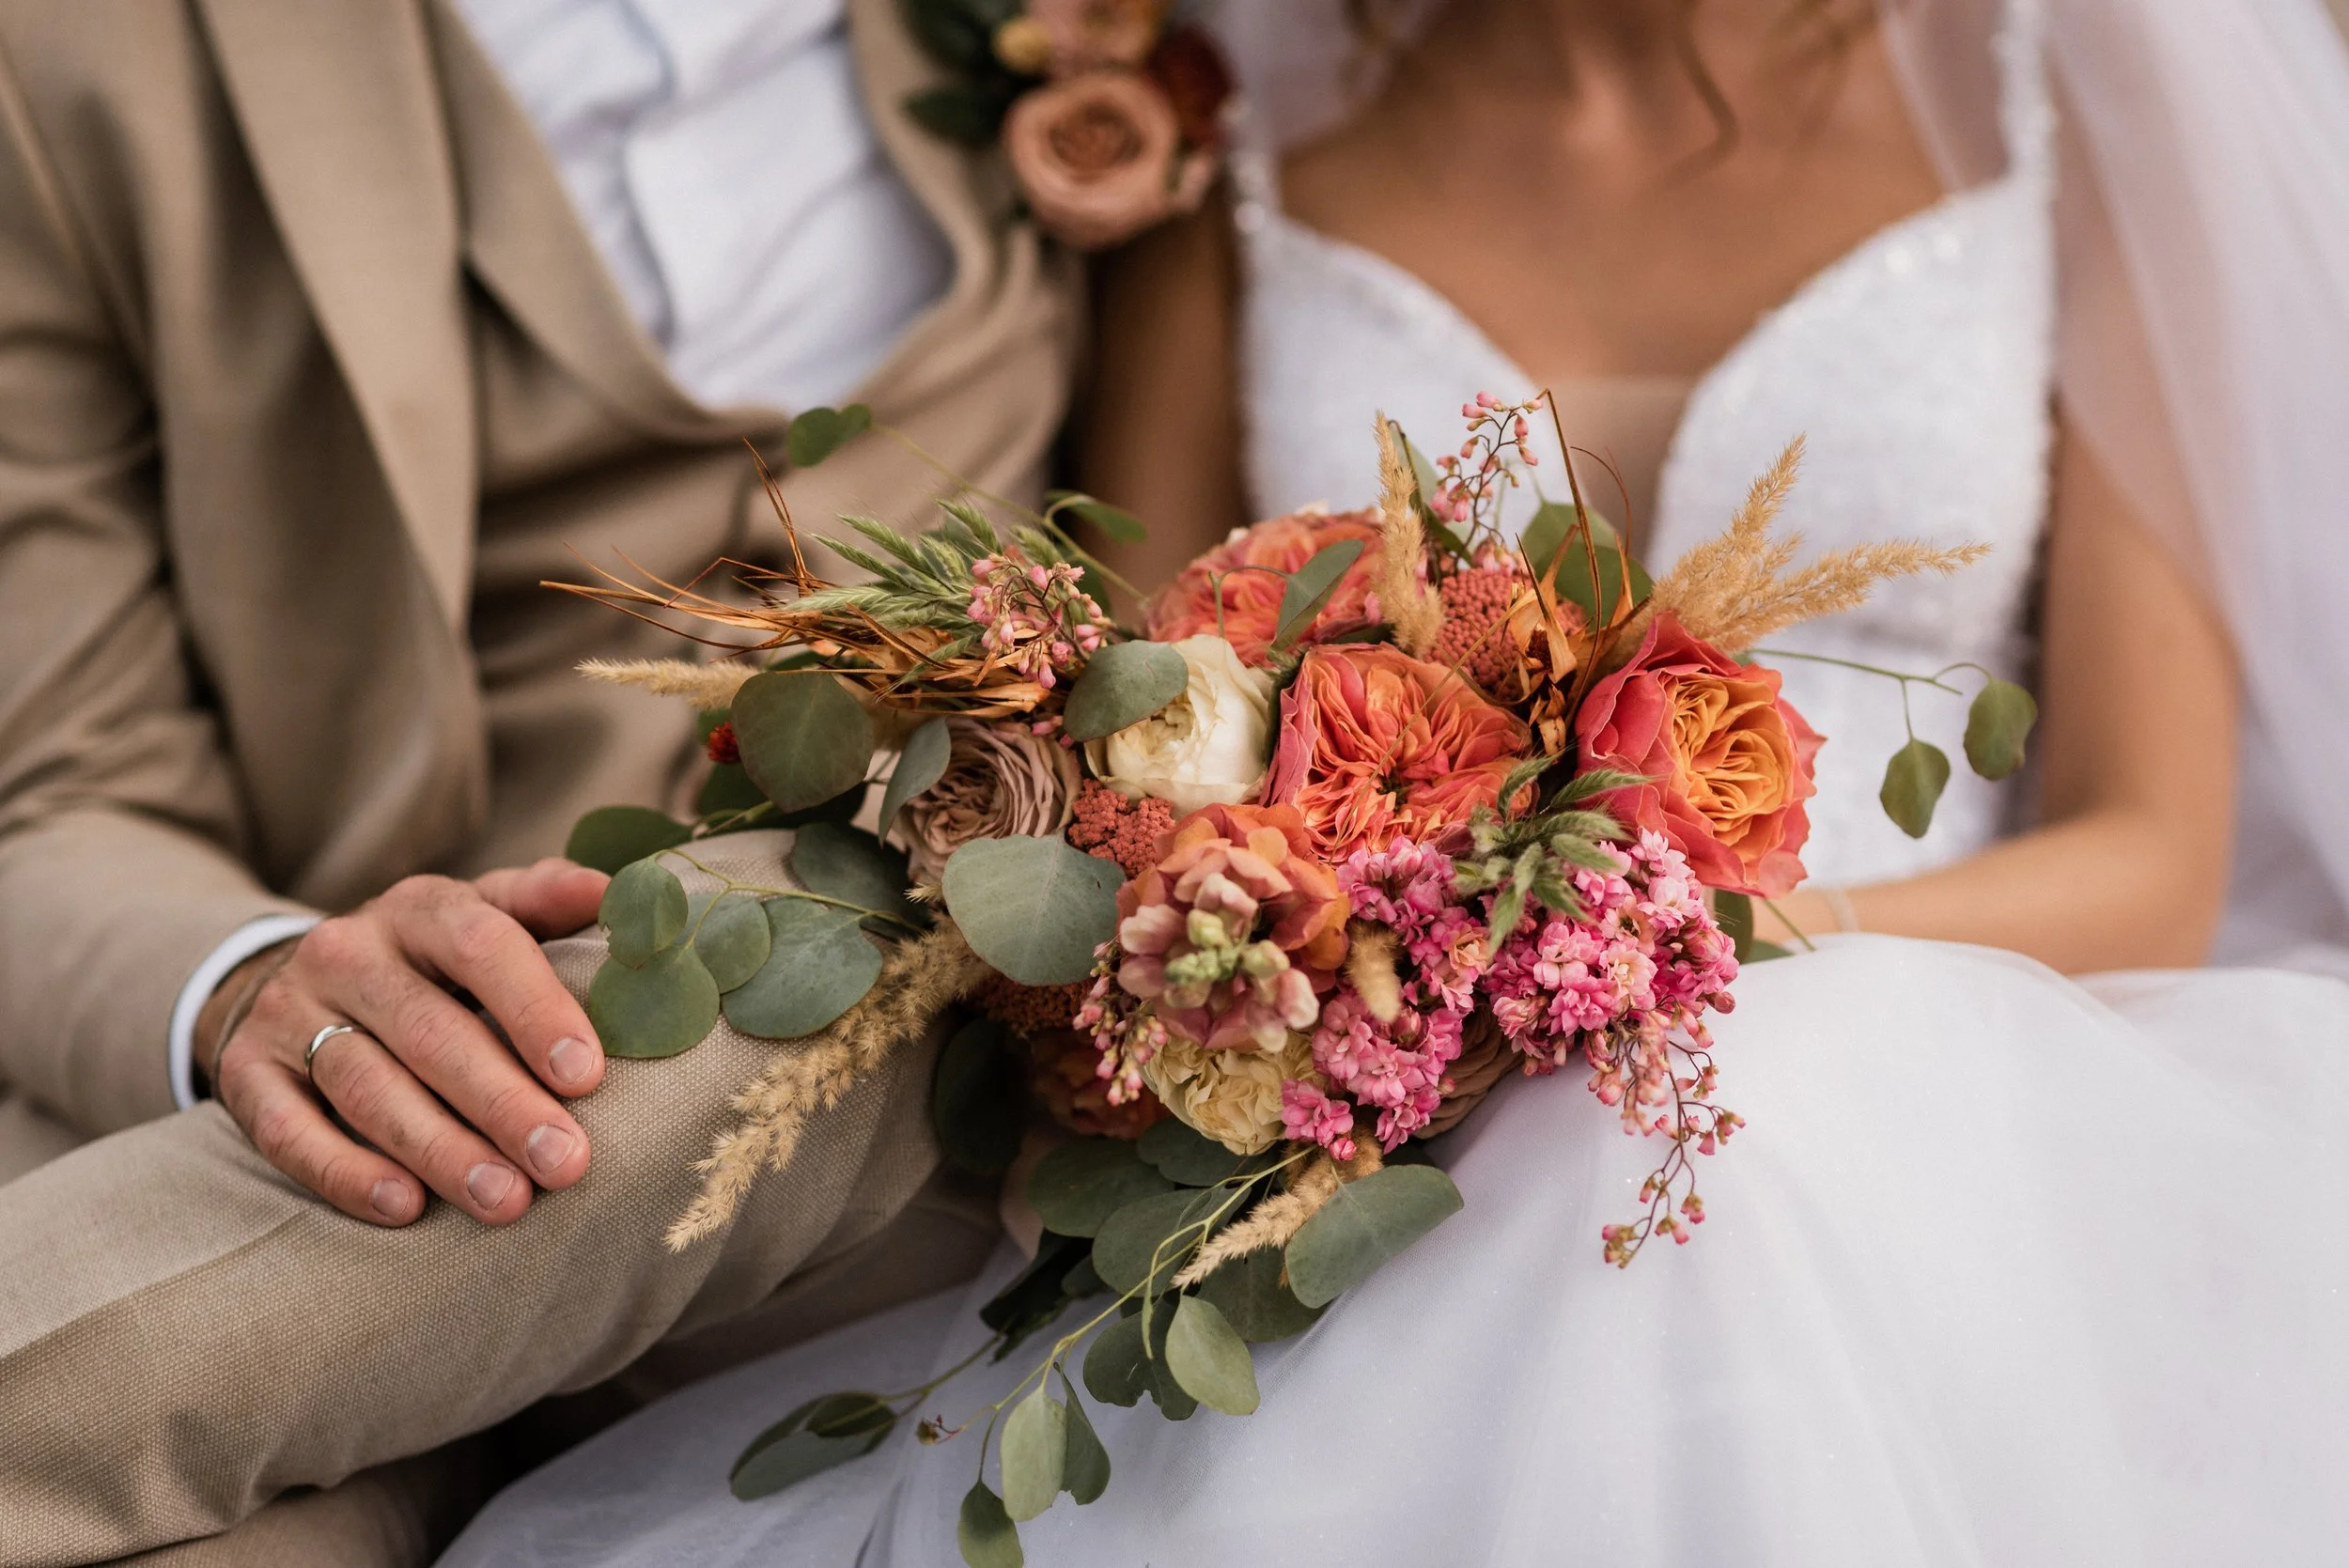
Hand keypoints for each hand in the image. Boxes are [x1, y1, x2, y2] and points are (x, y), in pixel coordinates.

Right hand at [204, 860, 611, 1226]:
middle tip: (566, 1161)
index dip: (536, 1010)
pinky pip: (289, 1131)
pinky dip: (346, 1173)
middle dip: (503, 1102)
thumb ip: (551, 903)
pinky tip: (405, 1208)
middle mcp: (349, 951)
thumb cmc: (433, 961)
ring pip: (367, 1087)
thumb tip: (636, 894)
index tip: (588, 1076)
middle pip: (430, 1031)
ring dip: (440, 1149)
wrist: (296, 980)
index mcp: (422, 908)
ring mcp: (290, 1012)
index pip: (482, 946)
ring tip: (505, 1201)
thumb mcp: (485, 914)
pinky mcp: (247, 1071)